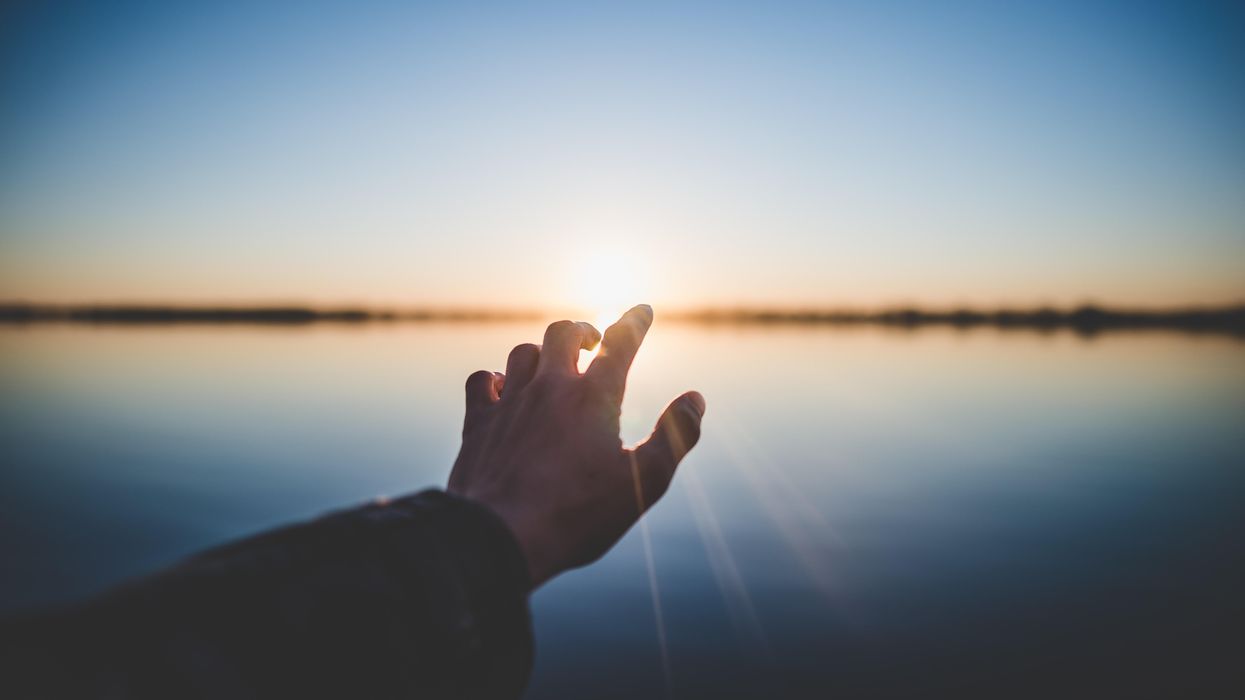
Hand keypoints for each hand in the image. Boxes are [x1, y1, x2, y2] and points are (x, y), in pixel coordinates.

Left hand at [447, 305, 704, 587]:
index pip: (620, 342)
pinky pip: (483, 380)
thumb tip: (695, 399)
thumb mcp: (644, 483)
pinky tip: (503, 389)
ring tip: (552, 366)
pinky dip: (496, 378)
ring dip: (541, 353)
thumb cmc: (578, 515)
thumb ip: (675, 437)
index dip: (634, 322)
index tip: (642, 310)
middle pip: (564, 333)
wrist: (500, 537)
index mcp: (594, 397)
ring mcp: (510, 402)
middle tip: (593, 342)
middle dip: (583, 331)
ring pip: (523, 352)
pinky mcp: (479, 423)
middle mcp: (550, 388)